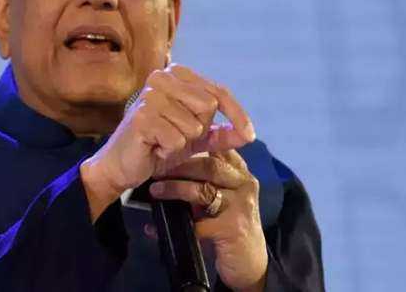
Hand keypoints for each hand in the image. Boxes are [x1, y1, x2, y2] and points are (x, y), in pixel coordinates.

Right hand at [80, 63, 255, 218]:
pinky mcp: (142, 116)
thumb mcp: (197, 138)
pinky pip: (177, 140)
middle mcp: (162, 77)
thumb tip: (250, 135)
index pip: (218, 91)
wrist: (123, 165)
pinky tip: (154, 147)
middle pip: (208, 106)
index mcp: (176, 74)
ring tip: (162, 141)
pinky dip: (169, 151)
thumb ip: (223, 134)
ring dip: (183, 142)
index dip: (237, 114)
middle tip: (176, 135)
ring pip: (194, 126)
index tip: (250, 135)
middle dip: (199, 130)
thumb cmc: (159, 145)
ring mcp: (151, 95)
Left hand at [148, 149, 267, 290]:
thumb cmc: (231, 224)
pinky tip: (157, 227)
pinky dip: (175, 223)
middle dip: (179, 167)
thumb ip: (206, 179)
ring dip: (175, 189)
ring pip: (203, 191)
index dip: (196, 143)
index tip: (171, 145)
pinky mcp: (232, 228)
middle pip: (210, 166)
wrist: (249, 263)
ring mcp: (240, 206)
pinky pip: (198, 223)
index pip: (220, 148)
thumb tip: (169, 165)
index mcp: (241, 173)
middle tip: (156, 170)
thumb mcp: (223, 196)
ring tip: (156, 191)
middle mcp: (245, 184)